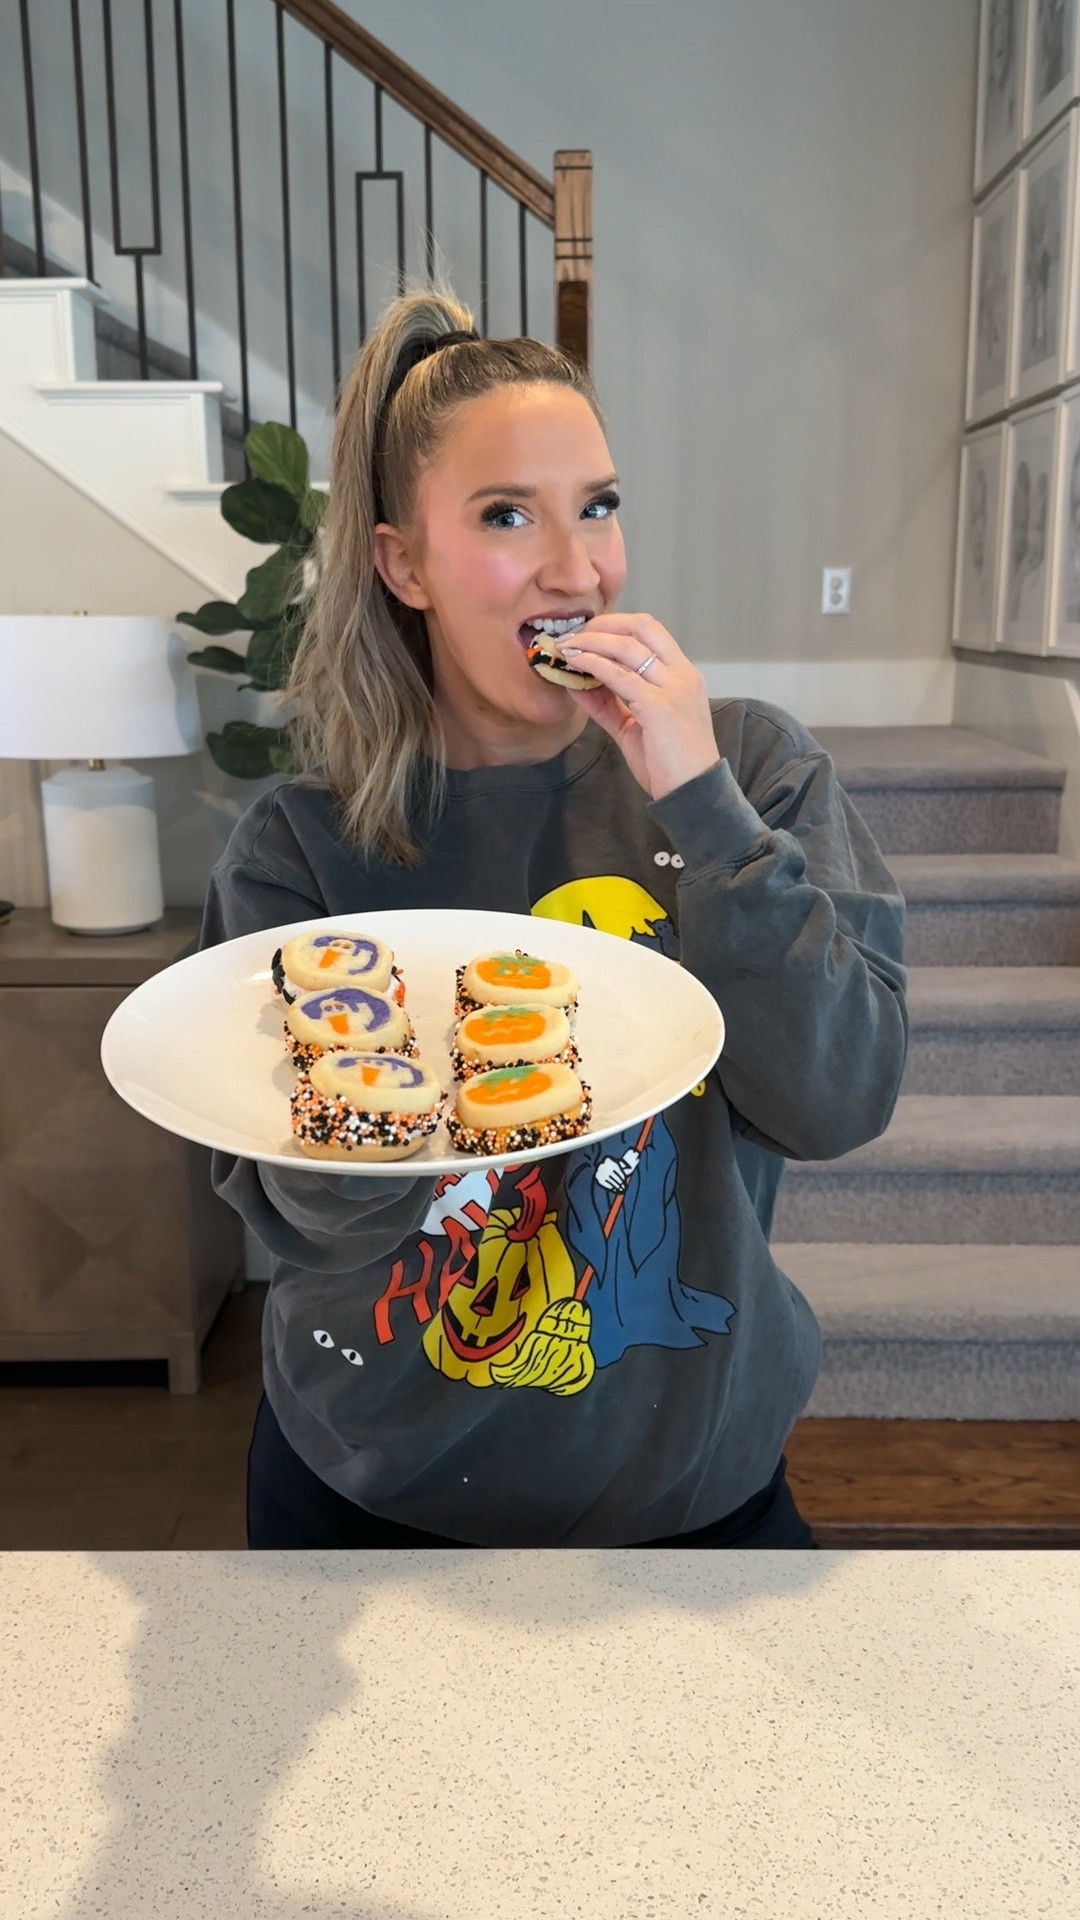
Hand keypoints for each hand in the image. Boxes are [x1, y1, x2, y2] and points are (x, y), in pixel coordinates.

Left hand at [556, 612, 720, 801]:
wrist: (693, 795)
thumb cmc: (669, 766)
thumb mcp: (634, 728)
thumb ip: (609, 705)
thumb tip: (576, 685)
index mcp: (683, 676)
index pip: (650, 631)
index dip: (616, 625)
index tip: (587, 632)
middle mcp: (682, 675)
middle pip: (641, 626)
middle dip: (602, 625)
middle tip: (572, 634)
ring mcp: (673, 688)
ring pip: (627, 647)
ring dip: (590, 642)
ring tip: (565, 647)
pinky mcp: (659, 707)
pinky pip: (619, 675)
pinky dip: (593, 664)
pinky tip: (574, 664)